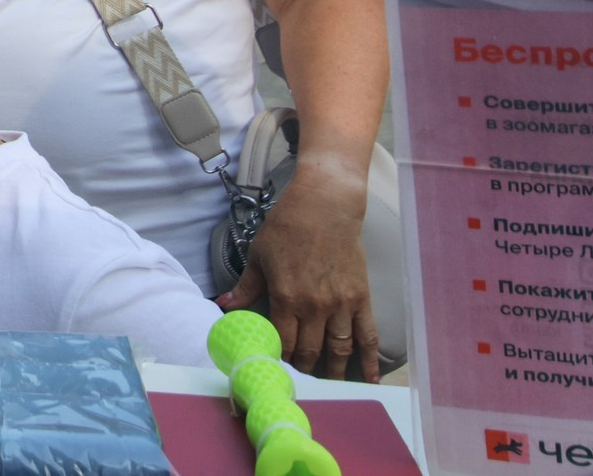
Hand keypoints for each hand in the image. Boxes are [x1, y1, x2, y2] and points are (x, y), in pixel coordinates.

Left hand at [218, 156, 379, 381]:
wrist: (325, 206)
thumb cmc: (288, 226)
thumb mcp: (259, 254)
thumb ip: (246, 286)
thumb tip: (223, 304)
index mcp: (286, 297)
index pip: (283, 342)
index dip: (279, 361)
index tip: (275, 373)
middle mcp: (315, 307)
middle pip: (310, 352)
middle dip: (304, 371)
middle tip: (300, 385)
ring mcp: (341, 305)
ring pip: (338, 350)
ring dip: (333, 372)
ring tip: (329, 387)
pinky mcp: (361, 298)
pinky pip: (368, 336)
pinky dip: (369, 360)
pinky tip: (369, 378)